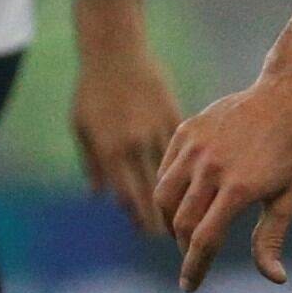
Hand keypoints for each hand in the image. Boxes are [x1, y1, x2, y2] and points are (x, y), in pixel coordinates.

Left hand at [69, 44, 180, 237]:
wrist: (117, 53)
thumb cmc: (93, 91)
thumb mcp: (82, 128)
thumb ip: (92, 164)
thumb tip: (99, 196)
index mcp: (112, 149)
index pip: (128, 194)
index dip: (139, 217)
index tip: (151, 235)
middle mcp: (138, 145)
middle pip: (155, 190)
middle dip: (165, 217)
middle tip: (177, 239)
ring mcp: (161, 131)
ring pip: (178, 173)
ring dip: (186, 196)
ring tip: (196, 215)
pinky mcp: (180, 117)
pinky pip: (190, 148)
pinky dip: (196, 166)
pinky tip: (208, 181)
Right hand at [156, 82, 291, 291]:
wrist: (288, 98)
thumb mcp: (289, 198)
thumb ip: (272, 239)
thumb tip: (275, 279)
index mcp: (239, 189)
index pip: (205, 240)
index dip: (195, 267)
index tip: (189, 286)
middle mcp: (211, 169)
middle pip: (180, 222)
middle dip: (185, 247)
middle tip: (195, 256)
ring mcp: (195, 148)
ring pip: (163, 196)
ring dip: (170, 221)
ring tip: (185, 231)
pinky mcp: (186, 131)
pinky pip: (165, 169)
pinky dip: (168, 190)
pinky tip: (183, 199)